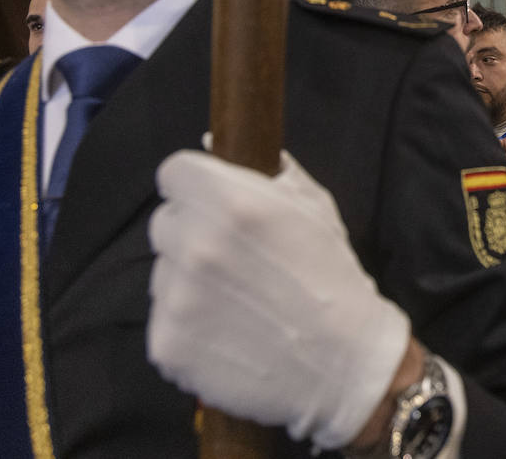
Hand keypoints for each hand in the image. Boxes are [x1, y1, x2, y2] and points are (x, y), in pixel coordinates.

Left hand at [147, 150, 411, 449]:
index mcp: (233, 201)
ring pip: (162, 273)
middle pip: (164, 222)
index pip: (173, 172)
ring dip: (188, 281)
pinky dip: (187, 327)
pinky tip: (225, 333)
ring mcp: (176, 298)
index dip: (195, 185)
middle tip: (232, 259)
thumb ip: (266, 171)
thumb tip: (212, 143)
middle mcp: (197, 245)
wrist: (343, 363)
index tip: (212, 203)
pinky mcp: (166, 344)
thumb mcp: (314, 207)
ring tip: (235, 302)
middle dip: (191, 232)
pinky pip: (163, 320)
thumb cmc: (333, 276)